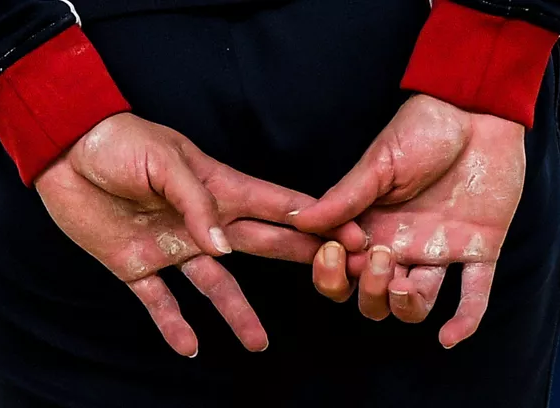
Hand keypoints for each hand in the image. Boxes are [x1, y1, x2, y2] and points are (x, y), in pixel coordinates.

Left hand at [35, 113, 365, 356]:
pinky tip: (190, 347)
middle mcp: (203, 222)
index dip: (312, 219)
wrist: (66, 153)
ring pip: (214, 284)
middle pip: (259, 245)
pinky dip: (173, 325)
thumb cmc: (120, 142)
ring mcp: (173, 246)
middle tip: (332, 277)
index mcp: (216, 189)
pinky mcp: (137, 265)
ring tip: (258, 342)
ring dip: (236, 313)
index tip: (348, 233)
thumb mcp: (164, 161)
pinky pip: (160, 301)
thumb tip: (225, 245)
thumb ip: (197, 203)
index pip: (274, 205)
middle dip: (297, 259)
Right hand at [293, 95, 524, 347]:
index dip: (333, 274)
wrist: (473, 110)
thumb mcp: (378, 162)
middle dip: (369, 290)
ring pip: (415, 303)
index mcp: (369, 225)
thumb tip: (301, 221)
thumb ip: (344, 196)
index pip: (341, 270)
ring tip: (405, 284)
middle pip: (373, 297)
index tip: (336, 252)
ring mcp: (437, 250)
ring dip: (404, 306)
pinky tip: (449, 338)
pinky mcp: (477, 248)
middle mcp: (399, 245)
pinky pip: (473, 294)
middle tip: (378, 258)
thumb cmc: (421, 129)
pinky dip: (464, 320)